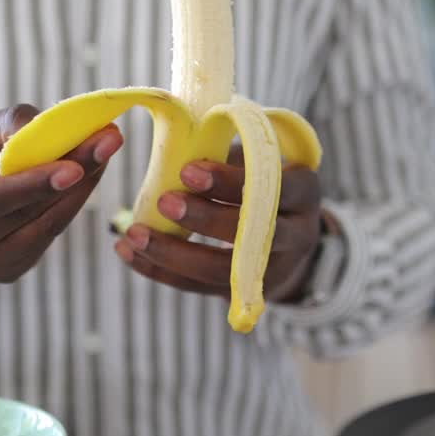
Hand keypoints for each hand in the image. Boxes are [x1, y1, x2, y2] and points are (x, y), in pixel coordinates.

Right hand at [0, 105, 121, 282]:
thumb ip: (5, 127)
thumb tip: (57, 131)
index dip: (30, 186)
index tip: (74, 168)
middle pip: (20, 215)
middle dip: (71, 176)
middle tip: (107, 142)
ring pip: (41, 229)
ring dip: (80, 190)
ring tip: (105, 151)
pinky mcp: (4, 273)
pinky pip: (45, 236)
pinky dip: (67, 205)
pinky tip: (85, 175)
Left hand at [114, 148, 322, 303]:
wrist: (289, 231)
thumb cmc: (262, 179)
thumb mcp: (260, 158)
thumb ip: (228, 153)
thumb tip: (179, 142)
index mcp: (305, 191)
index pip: (273, 187)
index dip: (229, 181)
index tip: (187, 170)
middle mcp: (298, 235)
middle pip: (252, 234)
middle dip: (203, 220)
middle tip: (163, 201)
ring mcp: (274, 269)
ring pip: (223, 271)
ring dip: (174, 254)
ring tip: (133, 233)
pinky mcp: (247, 293)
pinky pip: (200, 287)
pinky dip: (161, 271)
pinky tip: (130, 253)